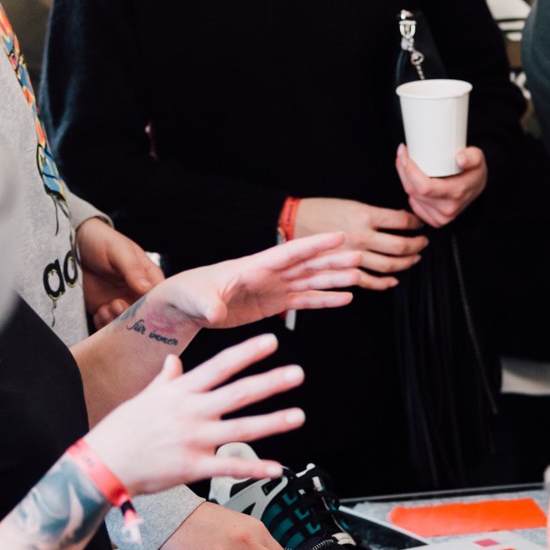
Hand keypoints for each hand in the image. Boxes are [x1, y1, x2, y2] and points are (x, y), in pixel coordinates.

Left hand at [79, 219, 163, 327]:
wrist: (74, 245)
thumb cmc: (102, 241)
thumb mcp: (119, 250)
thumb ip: (133, 269)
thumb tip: (147, 288)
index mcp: (148, 277)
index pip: (159, 296)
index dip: (155, 307)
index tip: (144, 310)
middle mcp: (137, 293)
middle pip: (144, 315)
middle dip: (132, 316)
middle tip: (118, 304)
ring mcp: (121, 302)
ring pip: (126, 323)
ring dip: (116, 321)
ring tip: (107, 306)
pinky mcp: (104, 309)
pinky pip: (108, 325)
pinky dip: (104, 324)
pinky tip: (99, 311)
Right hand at [87, 334, 303, 495]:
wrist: (102, 464)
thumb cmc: (121, 430)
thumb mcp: (144, 397)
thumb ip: (166, 379)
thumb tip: (175, 360)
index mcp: (180, 392)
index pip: (220, 366)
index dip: (247, 353)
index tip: (271, 341)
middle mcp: (190, 412)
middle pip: (237, 393)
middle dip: (269, 382)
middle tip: (297, 373)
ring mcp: (193, 440)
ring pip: (240, 429)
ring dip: (272, 423)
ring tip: (298, 416)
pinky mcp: (193, 467)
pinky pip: (229, 468)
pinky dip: (254, 469)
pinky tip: (276, 468)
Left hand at [156, 234, 363, 329]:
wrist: (188, 305)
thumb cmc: (190, 294)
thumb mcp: (197, 299)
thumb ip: (209, 304)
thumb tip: (215, 313)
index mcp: (253, 266)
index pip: (289, 252)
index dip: (314, 245)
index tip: (340, 236)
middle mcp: (269, 274)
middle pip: (307, 265)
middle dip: (333, 261)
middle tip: (361, 256)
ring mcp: (274, 288)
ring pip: (310, 281)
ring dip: (334, 279)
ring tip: (360, 277)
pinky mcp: (274, 304)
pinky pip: (304, 301)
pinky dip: (324, 300)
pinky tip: (344, 299)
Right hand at [294, 198, 426, 288]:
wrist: (291, 222)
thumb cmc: (319, 210)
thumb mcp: (351, 203)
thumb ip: (373, 214)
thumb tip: (397, 218)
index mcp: (364, 215)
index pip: (402, 220)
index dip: (415, 222)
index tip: (419, 223)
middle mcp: (362, 236)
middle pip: (401, 245)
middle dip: (417, 244)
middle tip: (423, 242)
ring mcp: (354, 255)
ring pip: (389, 265)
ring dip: (406, 263)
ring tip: (413, 258)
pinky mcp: (343, 270)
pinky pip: (370, 282)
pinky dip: (384, 283)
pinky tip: (392, 280)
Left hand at [396, 144, 487, 227]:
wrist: (477, 187)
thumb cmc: (474, 170)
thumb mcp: (477, 158)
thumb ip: (472, 156)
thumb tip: (460, 159)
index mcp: (456, 194)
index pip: (424, 187)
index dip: (409, 170)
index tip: (404, 153)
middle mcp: (448, 209)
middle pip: (413, 191)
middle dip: (403, 170)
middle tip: (403, 154)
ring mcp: (441, 217)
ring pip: (411, 197)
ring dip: (404, 179)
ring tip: (405, 163)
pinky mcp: (435, 220)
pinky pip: (414, 205)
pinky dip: (410, 191)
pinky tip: (410, 180)